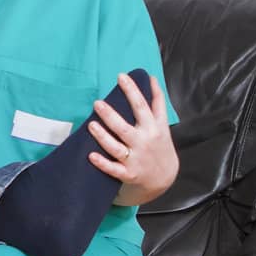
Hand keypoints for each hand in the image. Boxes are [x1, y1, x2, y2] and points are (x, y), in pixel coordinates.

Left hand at [88, 73, 177, 204]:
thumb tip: (150, 78)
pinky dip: (103, 163)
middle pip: (126, 127)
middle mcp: (144, 142)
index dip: (133, 91)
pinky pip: (113, 169)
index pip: (143, 106)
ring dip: (103, 136)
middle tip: (97, 103)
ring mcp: (136, 159)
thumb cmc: (159, 145)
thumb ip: (157, 102)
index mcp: (154, 128)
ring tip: (91, 124)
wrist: (164, 178)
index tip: (121, 77)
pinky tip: (91, 155)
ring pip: (117, 147)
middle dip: (111, 115)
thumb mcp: (162, 124)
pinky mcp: (128, 174)